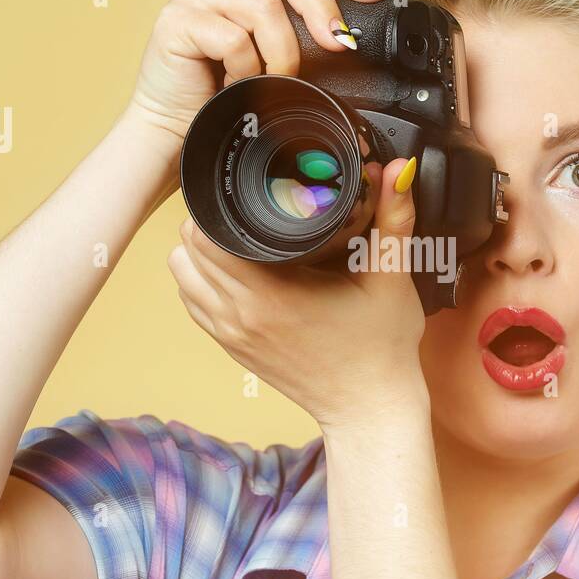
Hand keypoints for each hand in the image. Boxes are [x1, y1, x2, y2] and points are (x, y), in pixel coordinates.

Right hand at [124, 0, 394, 165]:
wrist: (177, 132)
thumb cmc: (228, 95)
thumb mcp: (278, 56)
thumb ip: (304, 32)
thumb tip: (353, 34)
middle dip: (321, 5)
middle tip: (341, 44)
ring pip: (261, 5)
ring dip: (282, 53)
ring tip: (276, 81)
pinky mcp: (174, 21)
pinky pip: (232, 37)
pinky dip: (248, 70)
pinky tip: (239, 86)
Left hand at [167, 156, 427, 432]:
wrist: (371, 409)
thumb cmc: (382, 348)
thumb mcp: (391, 277)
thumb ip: (393, 219)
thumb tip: (396, 170)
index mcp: (271, 294)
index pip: (206, 236)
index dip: (217, 206)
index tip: (243, 191)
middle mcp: (240, 315)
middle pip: (188, 250)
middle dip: (209, 221)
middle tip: (243, 206)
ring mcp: (232, 335)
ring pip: (182, 277)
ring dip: (200, 253)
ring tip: (235, 236)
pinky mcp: (233, 348)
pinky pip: (193, 304)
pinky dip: (202, 281)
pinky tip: (234, 270)